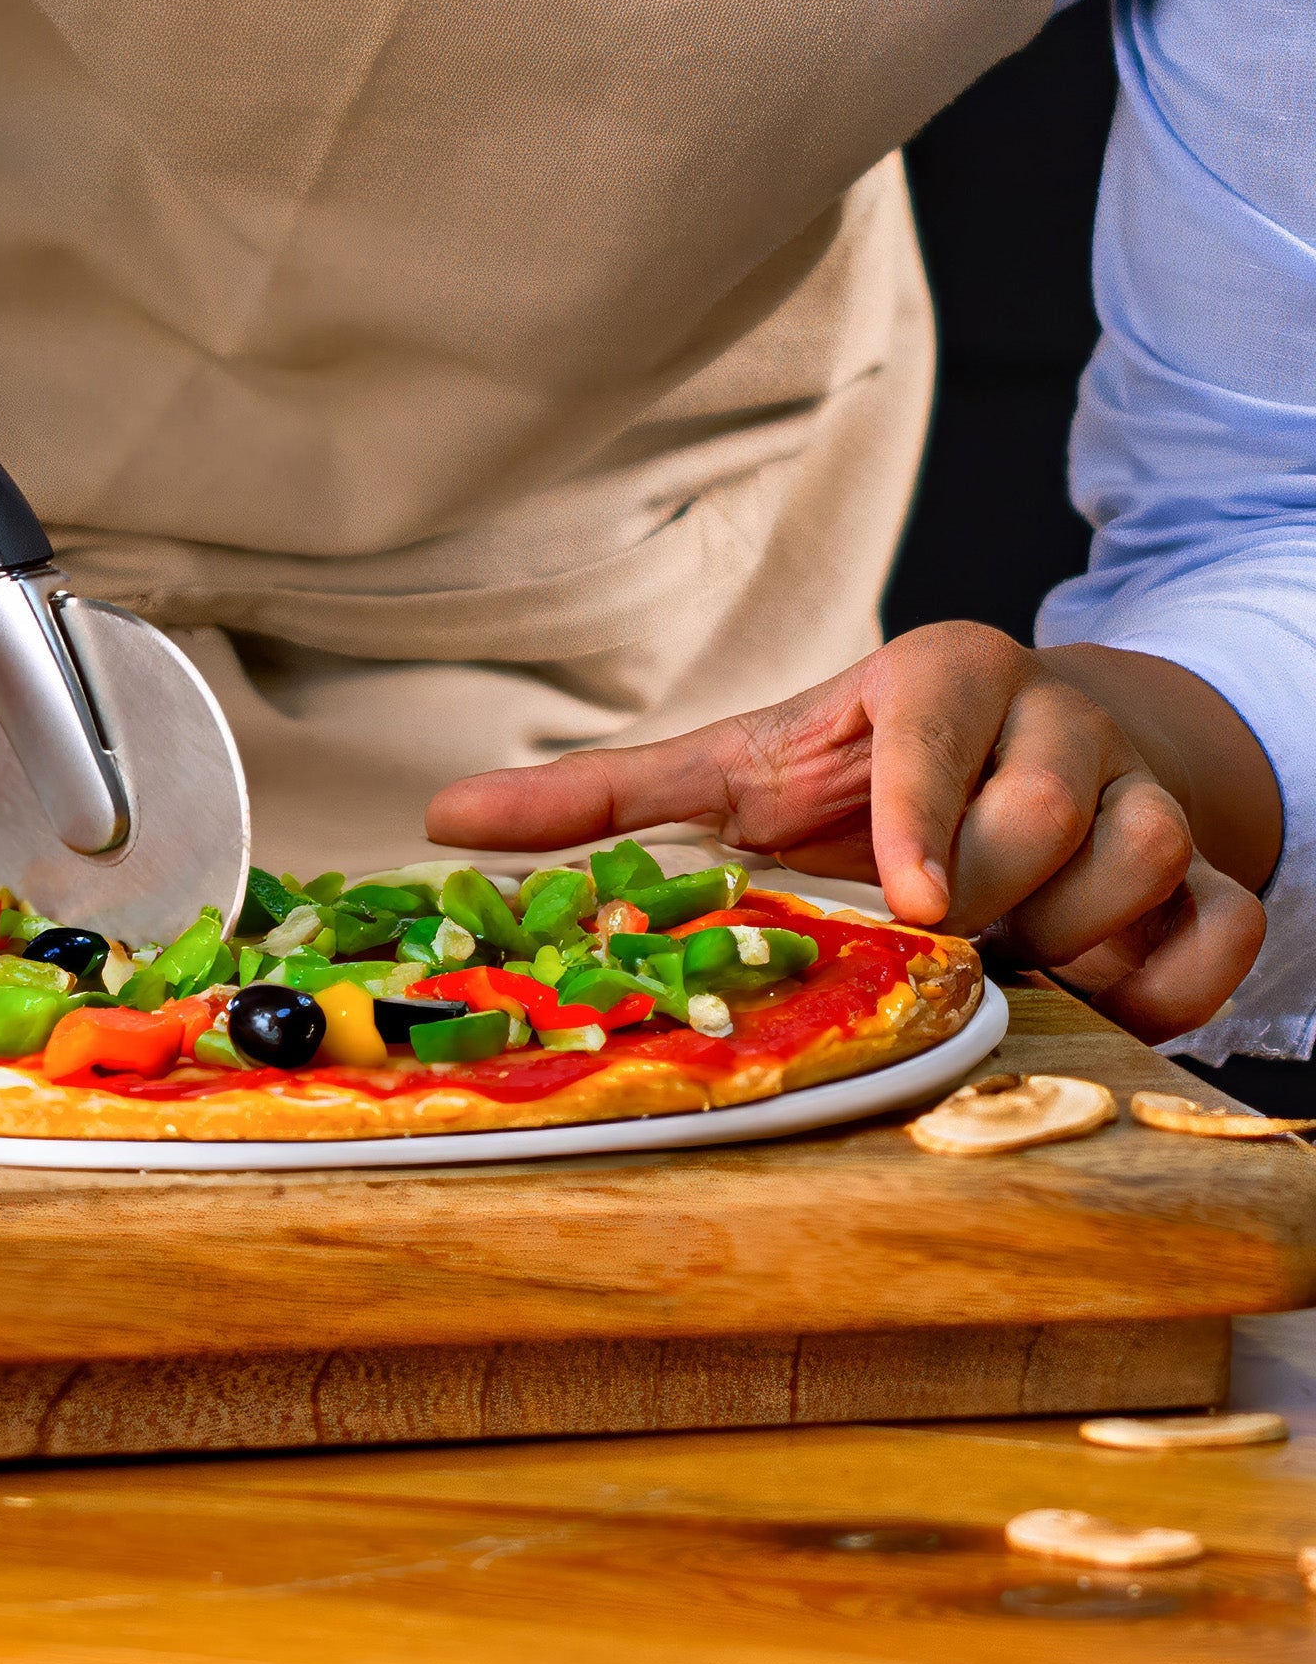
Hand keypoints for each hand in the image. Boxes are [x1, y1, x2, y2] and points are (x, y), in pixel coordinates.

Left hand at [426, 623, 1275, 1043]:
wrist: (1028, 754)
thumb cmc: (863, 770)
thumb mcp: (736, 772)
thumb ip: (606, 800)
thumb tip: (443, 819)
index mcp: (935, 677)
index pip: (941, 714)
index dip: (926, 803)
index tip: (909, 896)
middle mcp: (1049, 717)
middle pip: (1046, 814)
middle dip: (983, 895)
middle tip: (932, 927)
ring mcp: (1143, 786)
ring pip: (1141, 868)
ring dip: (1066, 939)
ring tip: (1001, 945)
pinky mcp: (1209, 860)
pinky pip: (1220, 932)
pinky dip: (1168, 983)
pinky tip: (1095, 986)